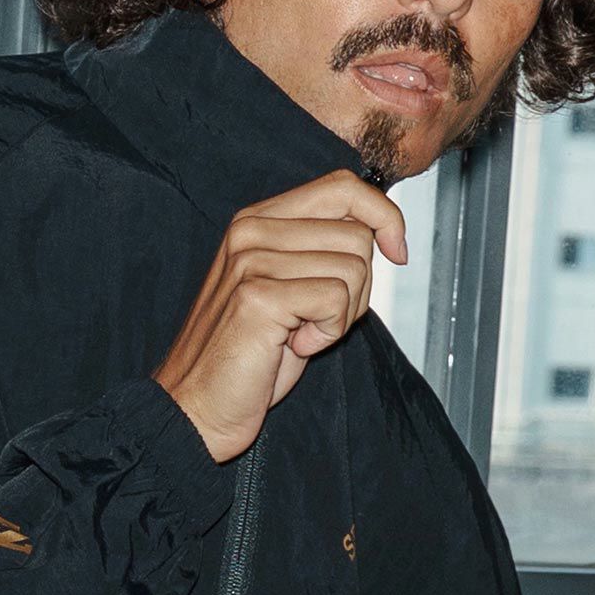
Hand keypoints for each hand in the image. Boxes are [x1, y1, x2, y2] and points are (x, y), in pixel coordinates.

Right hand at [152, 169, 407, 462]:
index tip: (396, 251)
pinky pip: (337, 300)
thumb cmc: (246, 357)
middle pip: (357, 233)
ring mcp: (251, 261)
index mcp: (256, 221)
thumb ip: (319, 250)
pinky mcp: (258, 297)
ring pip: (353, 267)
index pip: (342, 186)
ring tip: (301, 334)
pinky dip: (329, 333)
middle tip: (321, 318)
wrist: (197, 408)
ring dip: (343, 314)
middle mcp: (250, 232)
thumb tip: (383, 230)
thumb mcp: (287, 289)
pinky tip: (294, 346)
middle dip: (360, 286)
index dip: (383, 215)